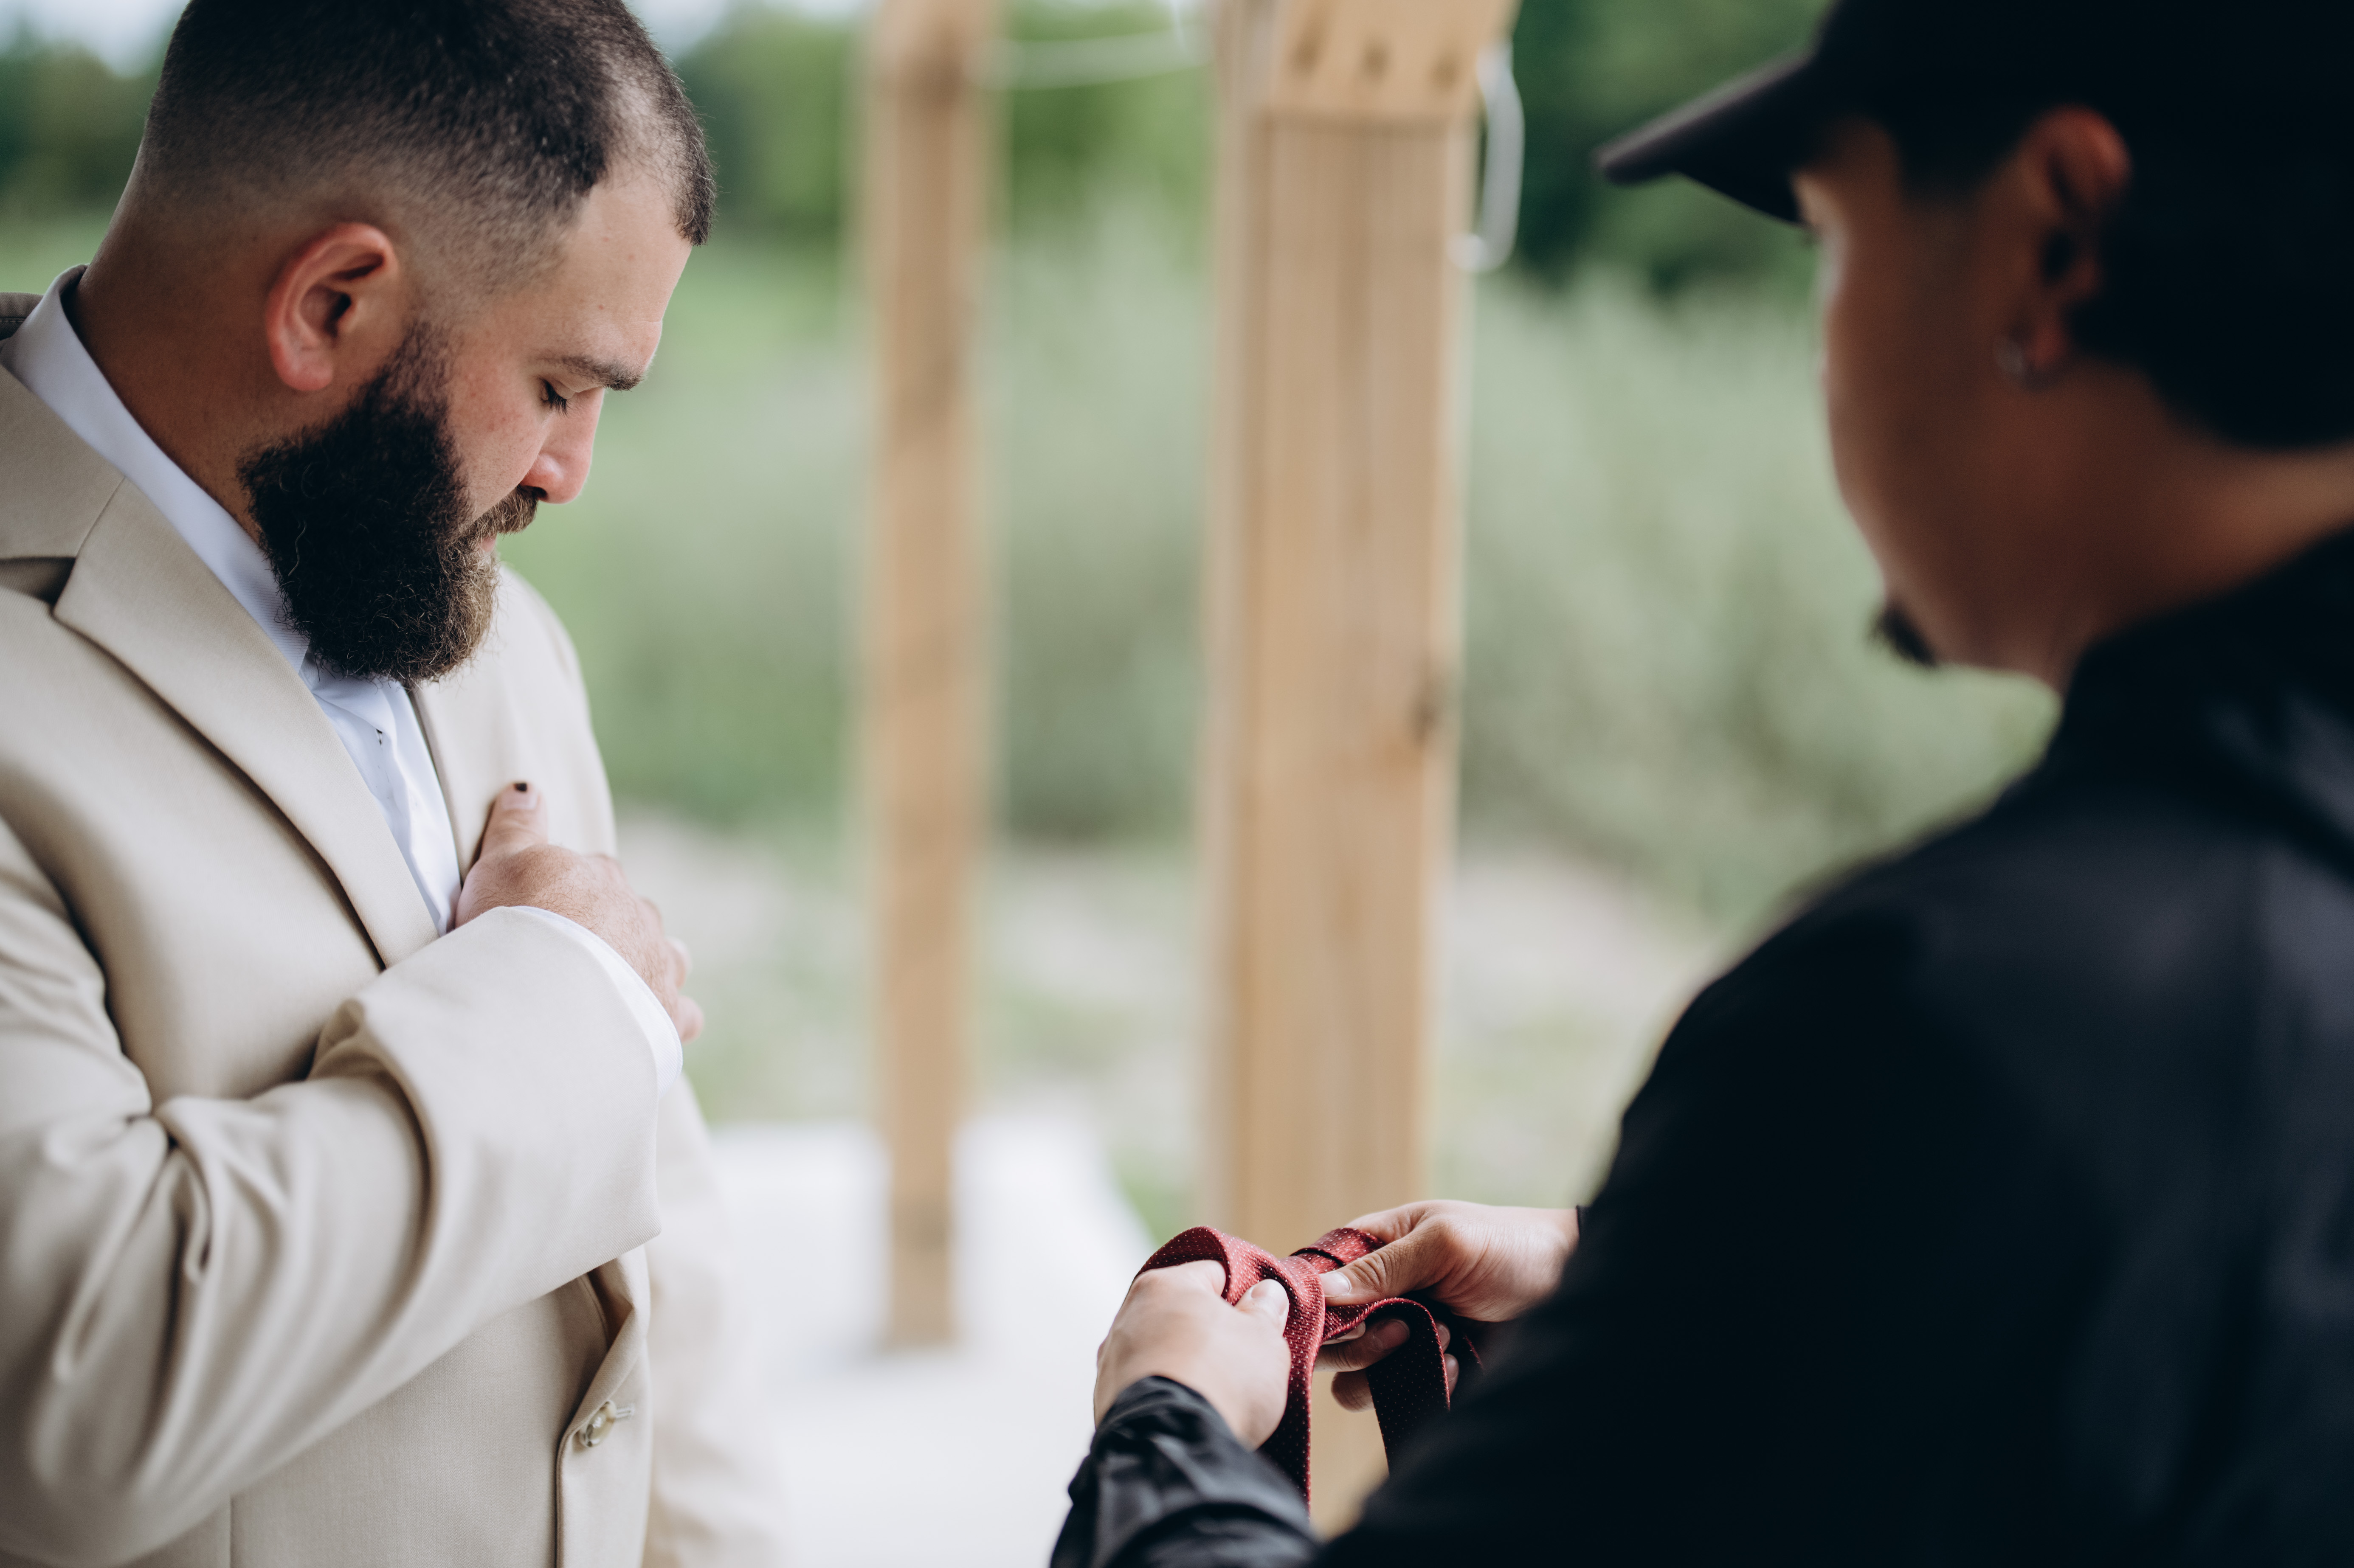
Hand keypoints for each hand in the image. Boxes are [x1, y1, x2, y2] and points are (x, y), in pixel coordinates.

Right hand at [454, 783, 702, 1042]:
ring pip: (667, 957)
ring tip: (612, 989)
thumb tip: (528, 789)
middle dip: (606, 931)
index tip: (539, 914)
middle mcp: (639, 916)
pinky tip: (645, 1027)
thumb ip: (515, 827)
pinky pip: (683, 1015)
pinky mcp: (668, 1015)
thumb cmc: (512, 924)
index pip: (592, 874)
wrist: (539, 994)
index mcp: (602, 878)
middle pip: (629, 915)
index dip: (565, 894)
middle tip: (566, 957)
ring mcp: (659, 965)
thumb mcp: (497, 864)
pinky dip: (669, 1018)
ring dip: (647, 966)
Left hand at [1092, 1261, 1290, 1447]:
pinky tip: (1189, 1414)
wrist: (1172, 1446)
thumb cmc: (1222, 1380)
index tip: (1258, 1320)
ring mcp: (1111, 1360)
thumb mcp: (1264, 1340)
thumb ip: (1265, 1312)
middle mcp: (1128, 1316)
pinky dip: (1166, 1396)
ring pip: (1161, 1352)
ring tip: (1216, 1395)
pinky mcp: (1104, 1401)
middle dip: (1210, 1334)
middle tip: (1241, 1361)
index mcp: (1165, 1285)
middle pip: (1182, 1314)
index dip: (1241, 1294)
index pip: (1212, 1275)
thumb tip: (1265, 1294)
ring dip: (1185, 1366)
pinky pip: (1146, 1388)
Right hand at [1316, 1201, 1576, 1410]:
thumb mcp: (1444, 1243)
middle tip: (1405, 1329)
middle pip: (1328, 1338)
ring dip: (1388, 1368)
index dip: (1321, 1307)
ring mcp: (1401, 1336)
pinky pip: (1394, 1396)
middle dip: (1361, 1342)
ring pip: (1353, 1376)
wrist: (1569, 1285)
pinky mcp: (1425, 1371)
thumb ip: (1383, 1267)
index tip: (1351, 1318)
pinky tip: (1458, 1365)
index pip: (1317, 1283)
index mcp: (1374, 1249)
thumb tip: (1323, 1293)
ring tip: (1441, 1343)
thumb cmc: (1508, 1247)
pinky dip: (1422, 1386)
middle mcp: (1378, 1296)